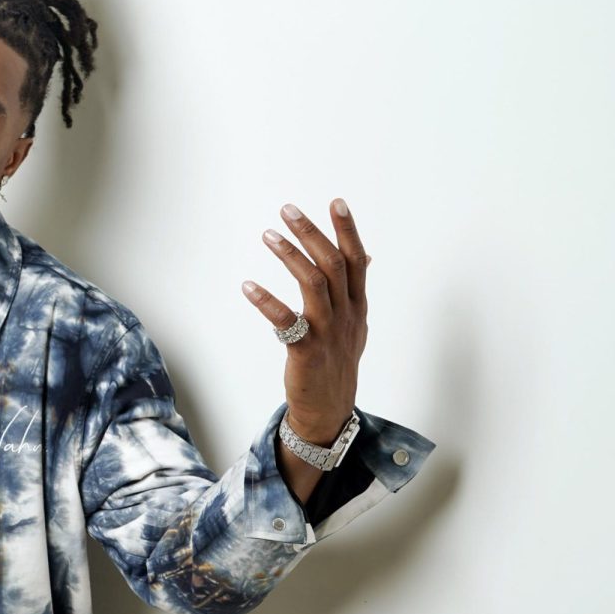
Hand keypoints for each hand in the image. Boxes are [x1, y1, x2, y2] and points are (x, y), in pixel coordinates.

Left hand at [242, 200, 368, 443]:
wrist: (329, 411)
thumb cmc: (337, 364)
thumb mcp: (355, 325)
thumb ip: (355, 290)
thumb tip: (366, 256)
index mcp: (357, 307)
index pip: (357, 260)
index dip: (347, 230)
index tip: (336, 202)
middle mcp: (346, 316)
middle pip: (334, 265)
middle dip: (312, 233)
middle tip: (287, 210)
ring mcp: (328, 334)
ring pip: (315, 285)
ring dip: (291, 256)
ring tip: (268, 235)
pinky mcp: (306, 352)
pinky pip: (286, 322)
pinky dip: (266, 302)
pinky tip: (248, 286)